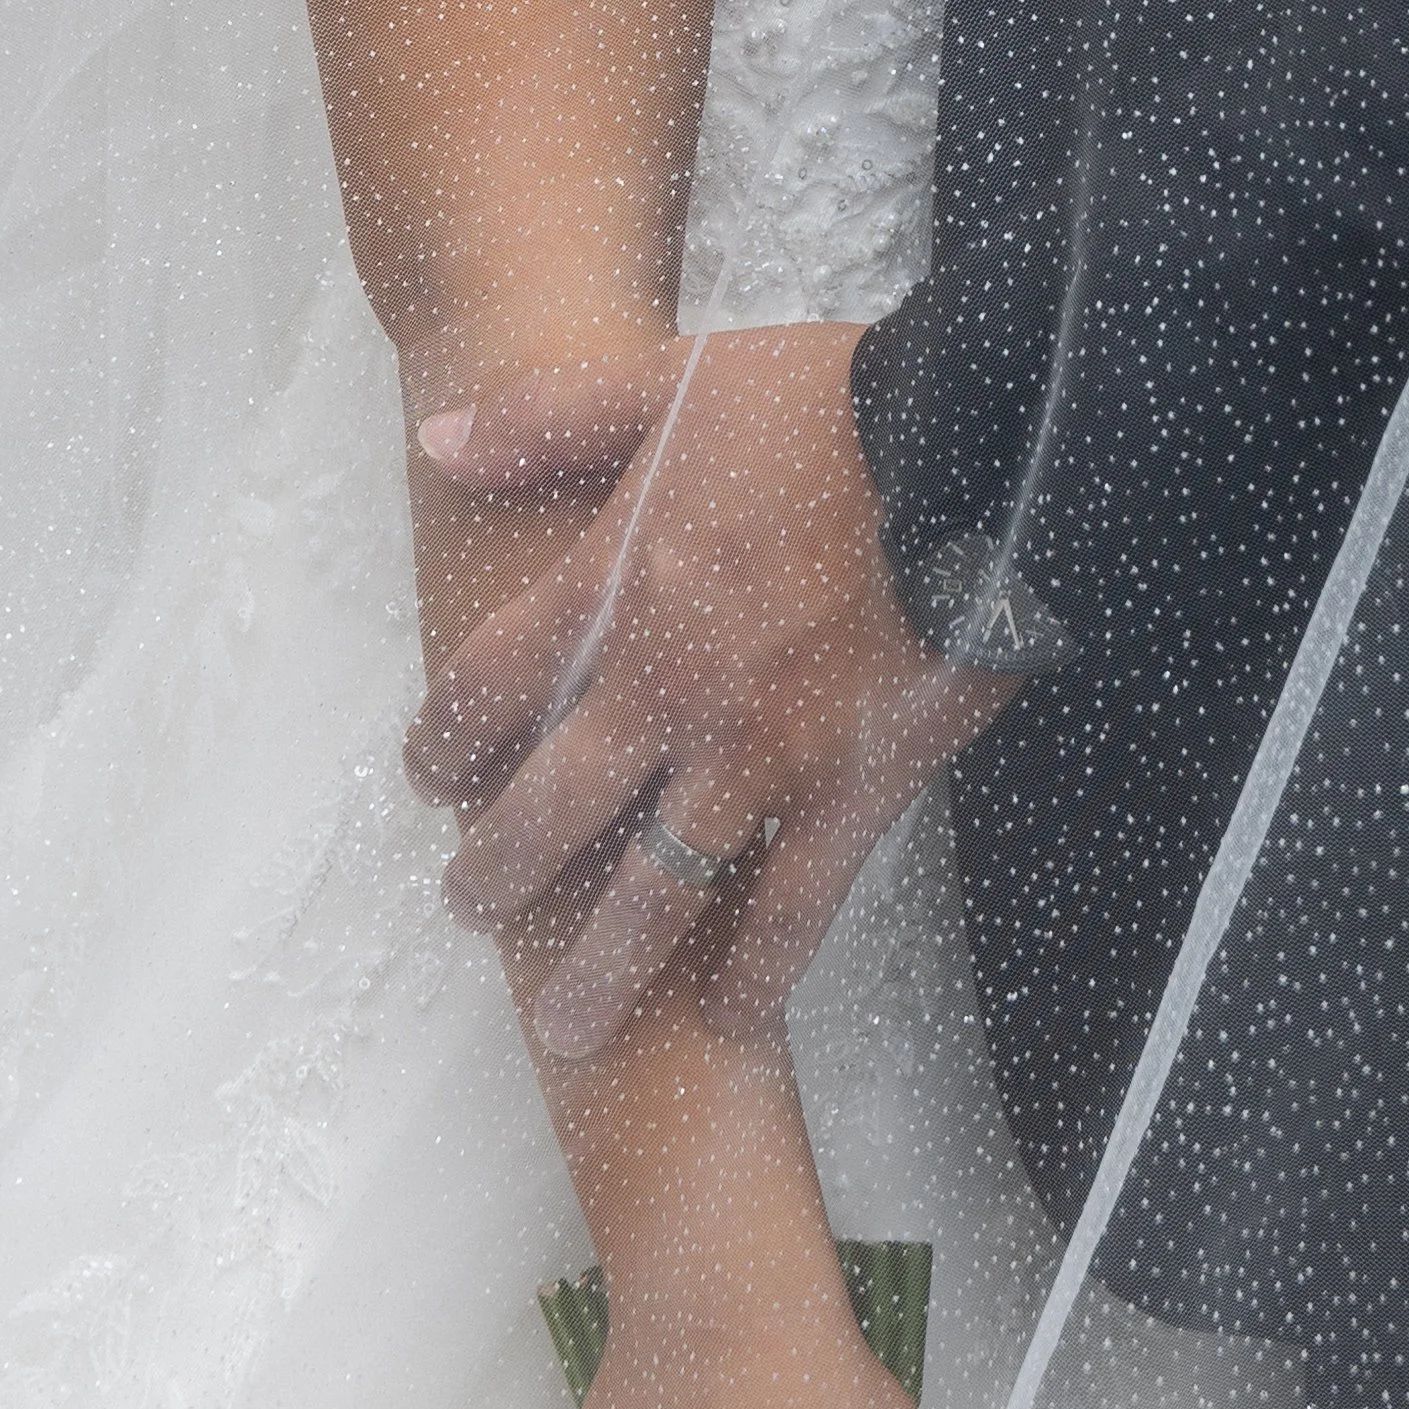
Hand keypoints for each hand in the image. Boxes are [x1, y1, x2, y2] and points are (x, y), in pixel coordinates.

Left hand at [404, 324, 1017, 1053]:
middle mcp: (665, 692)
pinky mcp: (850, 791)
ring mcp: (756, 756)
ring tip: (564, 1029)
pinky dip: (762, 969)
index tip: (431, 778)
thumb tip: (438, 446)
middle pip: (549, 811)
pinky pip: (795, 904)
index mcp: (611, 590)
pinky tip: (731, 1015)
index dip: (444, 741)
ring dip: (601, 967)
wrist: (977, 445)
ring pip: (654, 892)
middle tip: (472, 914)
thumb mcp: (669, 380)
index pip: (487, 686)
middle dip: (498, 874)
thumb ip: (546, 419)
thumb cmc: (829, 404)